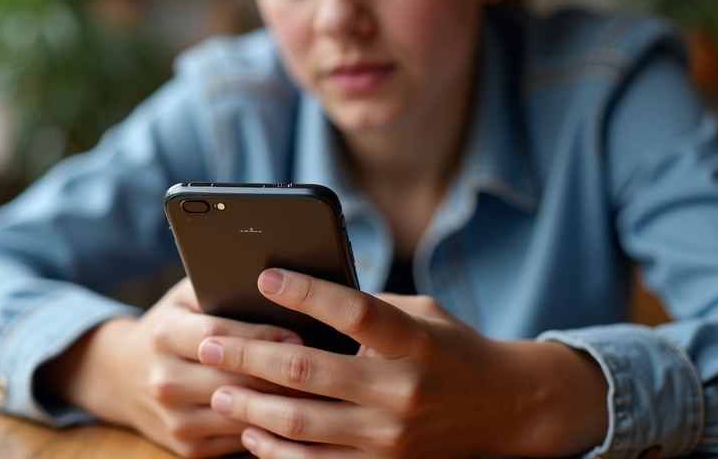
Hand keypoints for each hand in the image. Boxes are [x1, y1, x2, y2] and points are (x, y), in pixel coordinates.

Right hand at [42, 278, 306, 457]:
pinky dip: (269, 431)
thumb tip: (274, 280)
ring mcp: (174, 418)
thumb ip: (218, 284)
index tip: (299, 335)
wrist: (121, 374)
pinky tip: (296, 418)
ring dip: (282, 409)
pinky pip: (237, 442)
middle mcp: (164, 378)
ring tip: (319, 396)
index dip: (262, 336)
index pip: (218, 335)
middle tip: (323, 371)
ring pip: (240, 416)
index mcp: (164, 333)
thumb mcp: (184, 296)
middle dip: (280, 377)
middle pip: (234, 381)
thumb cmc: (172, 325)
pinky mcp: (186, 447)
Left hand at [196, 270, 608, 457]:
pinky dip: (277, 451)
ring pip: (304, 423)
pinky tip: (250, 434)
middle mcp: (402, 390)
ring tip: (218, 389)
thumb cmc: (452, 349)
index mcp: (414, 341)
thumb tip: (297, 296)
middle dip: (251, 355)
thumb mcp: (421, 313)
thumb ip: (367, 307)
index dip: (308, 293)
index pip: (355, 311)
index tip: (265, 276)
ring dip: (252, 407)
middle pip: (311, 371)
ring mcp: (392, 436)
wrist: (507, 409)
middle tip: (210, 342)